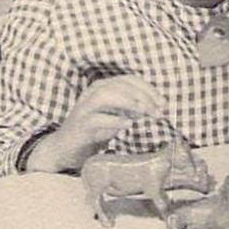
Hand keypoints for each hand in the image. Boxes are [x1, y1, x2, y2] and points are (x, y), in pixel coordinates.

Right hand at [24, 74, 165, 172]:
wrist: (65, 148)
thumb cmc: (94, 131)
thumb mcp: (115, 116)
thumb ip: (131, 109)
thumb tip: (156, 108)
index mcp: (102, 87)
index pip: (128, 79)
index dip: (148, 89)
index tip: (163, 103)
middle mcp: (92, 93)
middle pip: (118, 85)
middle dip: (142, 95)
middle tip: (158, 111)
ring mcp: (84, 109)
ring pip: (105, 96)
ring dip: (127, 102)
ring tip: (144, 112)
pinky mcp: (79, 126)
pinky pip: (96, 120)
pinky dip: (113, 121)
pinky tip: (127, 125)